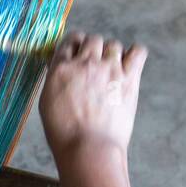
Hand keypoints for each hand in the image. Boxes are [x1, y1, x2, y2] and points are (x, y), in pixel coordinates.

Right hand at [39, 32, 147, 161]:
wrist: (89, 147)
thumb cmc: (64, 131)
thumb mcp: (47, 101)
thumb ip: (55, 79)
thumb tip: (62, 68)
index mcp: (62, 67)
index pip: (70, 41)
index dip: (75, 46)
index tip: (77, 54)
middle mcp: (86, 62)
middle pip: (93, 39)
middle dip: (93, 49)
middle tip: (94, 66)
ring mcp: (110, 68)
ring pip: (114, 44)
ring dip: (111, 54)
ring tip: (111, 70)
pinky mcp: (129, 78)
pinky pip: (138, 51)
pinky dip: (135, 54)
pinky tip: (130, 64)